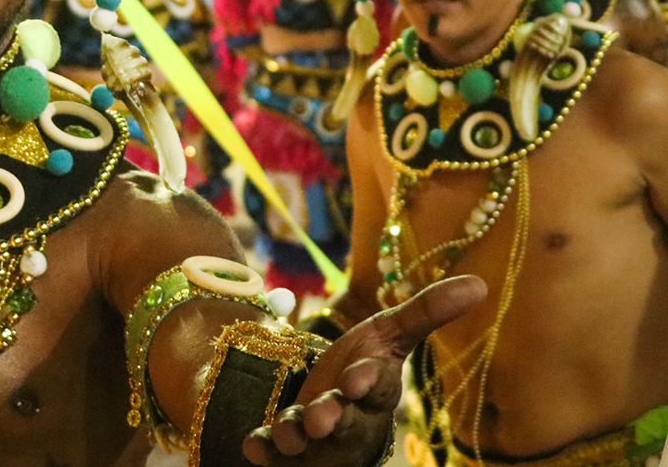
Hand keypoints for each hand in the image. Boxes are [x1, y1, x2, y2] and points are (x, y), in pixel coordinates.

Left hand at [242, 276, 485, 465]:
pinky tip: (252, 446)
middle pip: (346, 424)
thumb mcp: (387, 335)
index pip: (379, 388)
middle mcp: (350, 421)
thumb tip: (480, 283)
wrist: (324, 404)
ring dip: (295, 436)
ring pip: (309, 444)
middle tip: (320, 417)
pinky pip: (273, 456)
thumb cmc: (359, 367)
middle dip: (333, 419)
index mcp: (376, 391)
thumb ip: (425, 313)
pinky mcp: (284, 453)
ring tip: (287, 431)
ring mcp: (317, 442)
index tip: (358, 378)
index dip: (369, 383)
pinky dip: (264, 451)